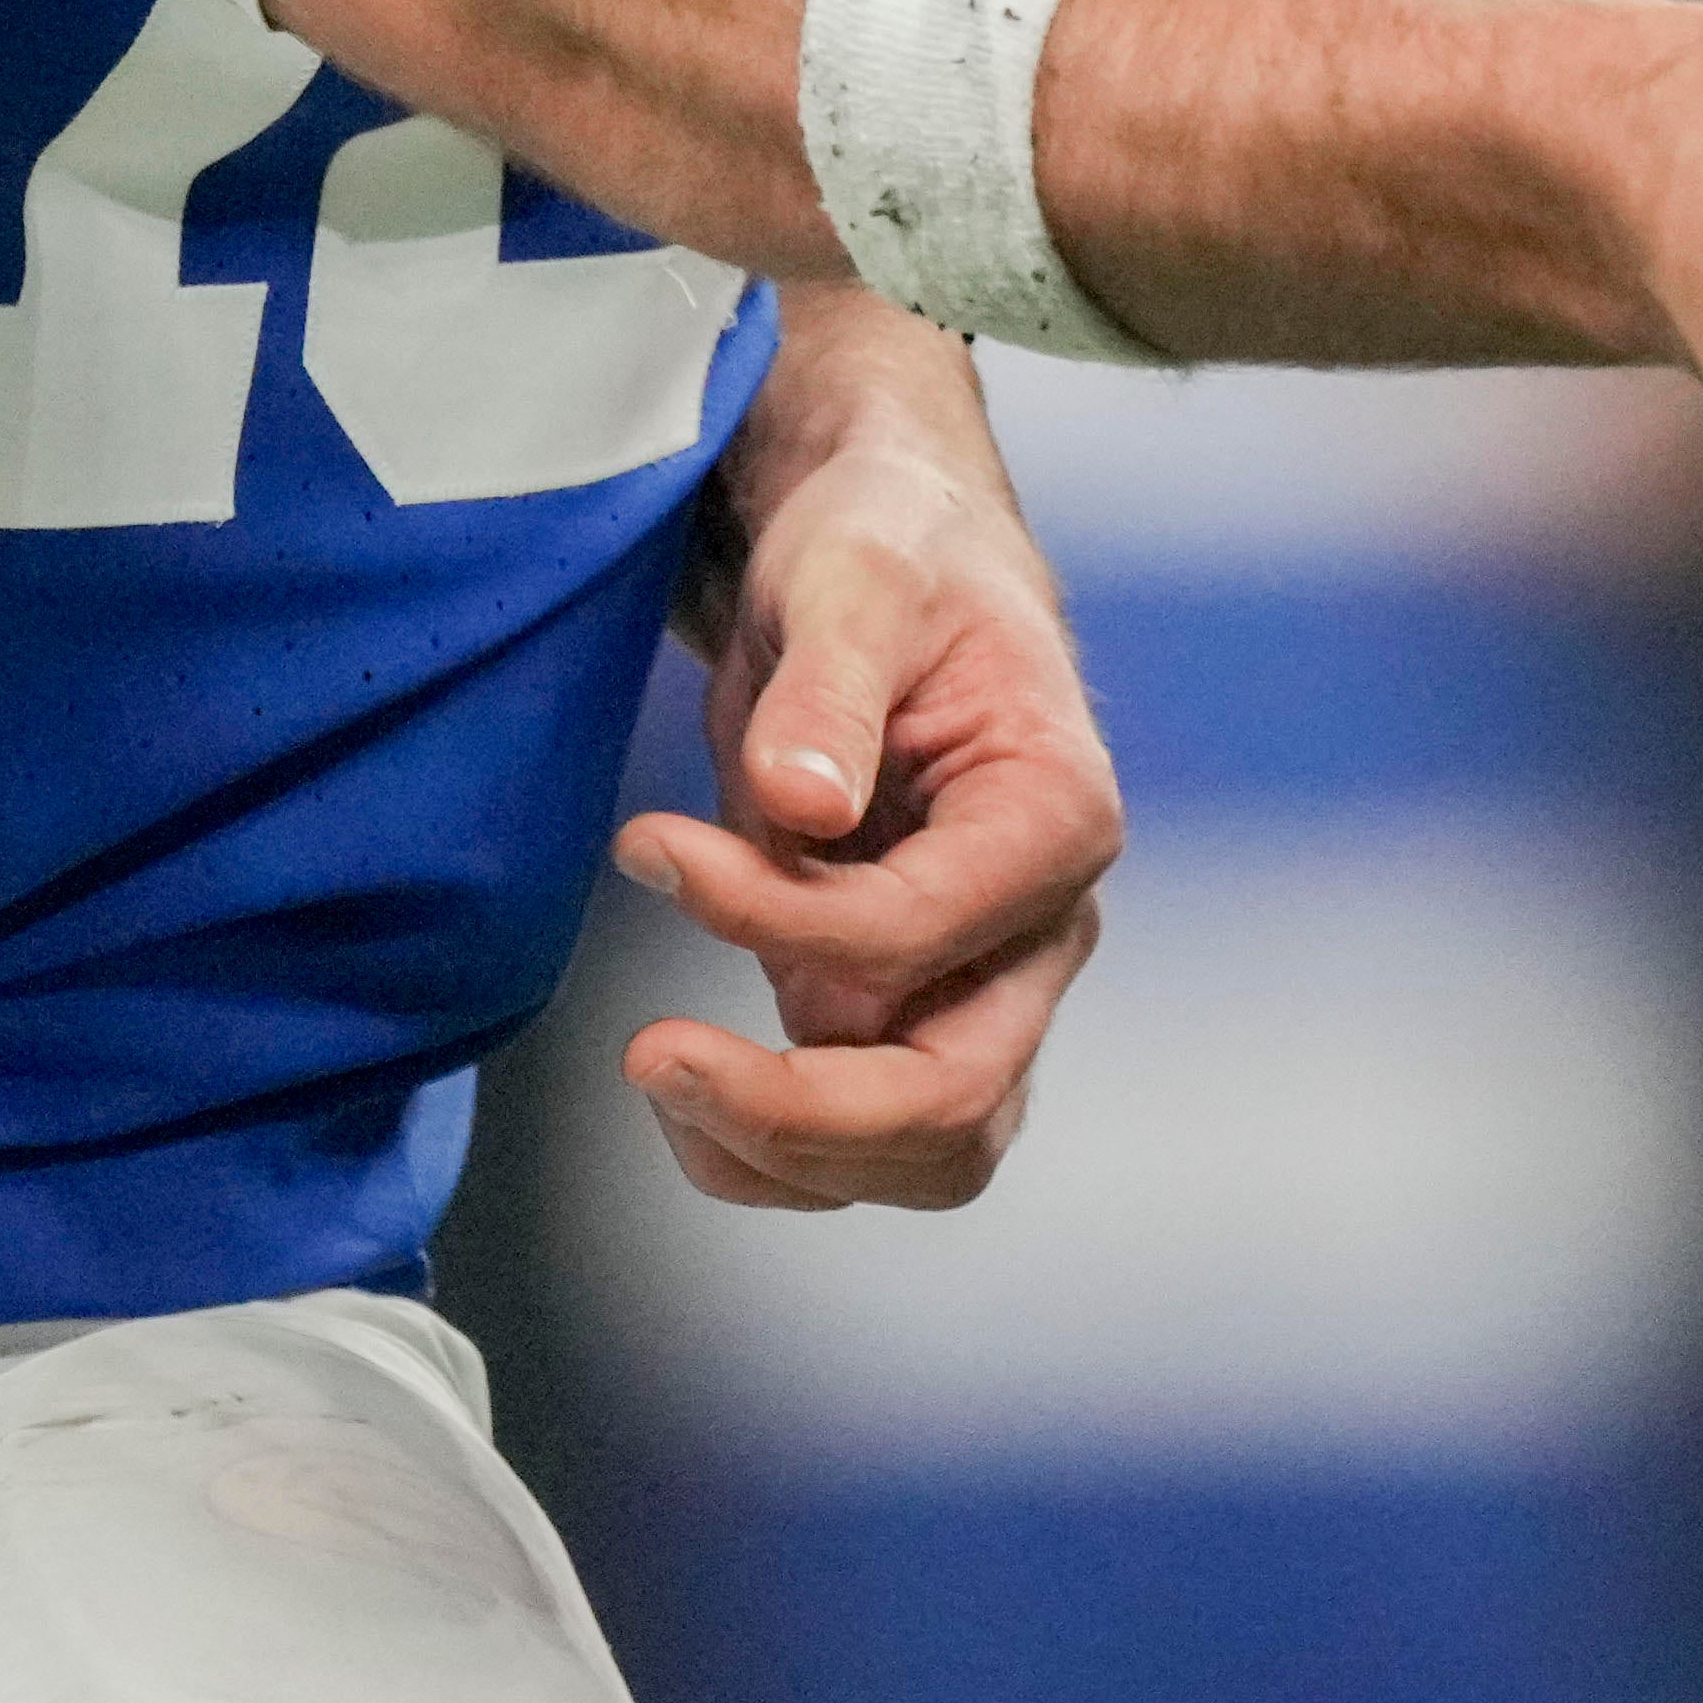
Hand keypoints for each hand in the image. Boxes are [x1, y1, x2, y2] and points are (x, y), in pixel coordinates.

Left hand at [610, 292, 1124, 1210]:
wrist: (883, 557)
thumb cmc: (887, 550)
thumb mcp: (854, 578)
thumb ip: (832, 689)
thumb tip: (802, 805)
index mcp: (1055, 812)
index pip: (918, 934)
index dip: (770, 918)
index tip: (647, 844)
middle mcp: (1042, 923)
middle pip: (954, 1097)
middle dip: (799, 1110)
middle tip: (649, 1054)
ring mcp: (985, 977)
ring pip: (925, 1150)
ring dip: (790, 1150)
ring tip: (663, 1074)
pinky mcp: (912, 1006)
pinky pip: (871, 1140)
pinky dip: (776, 1152)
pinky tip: (686, 1093)